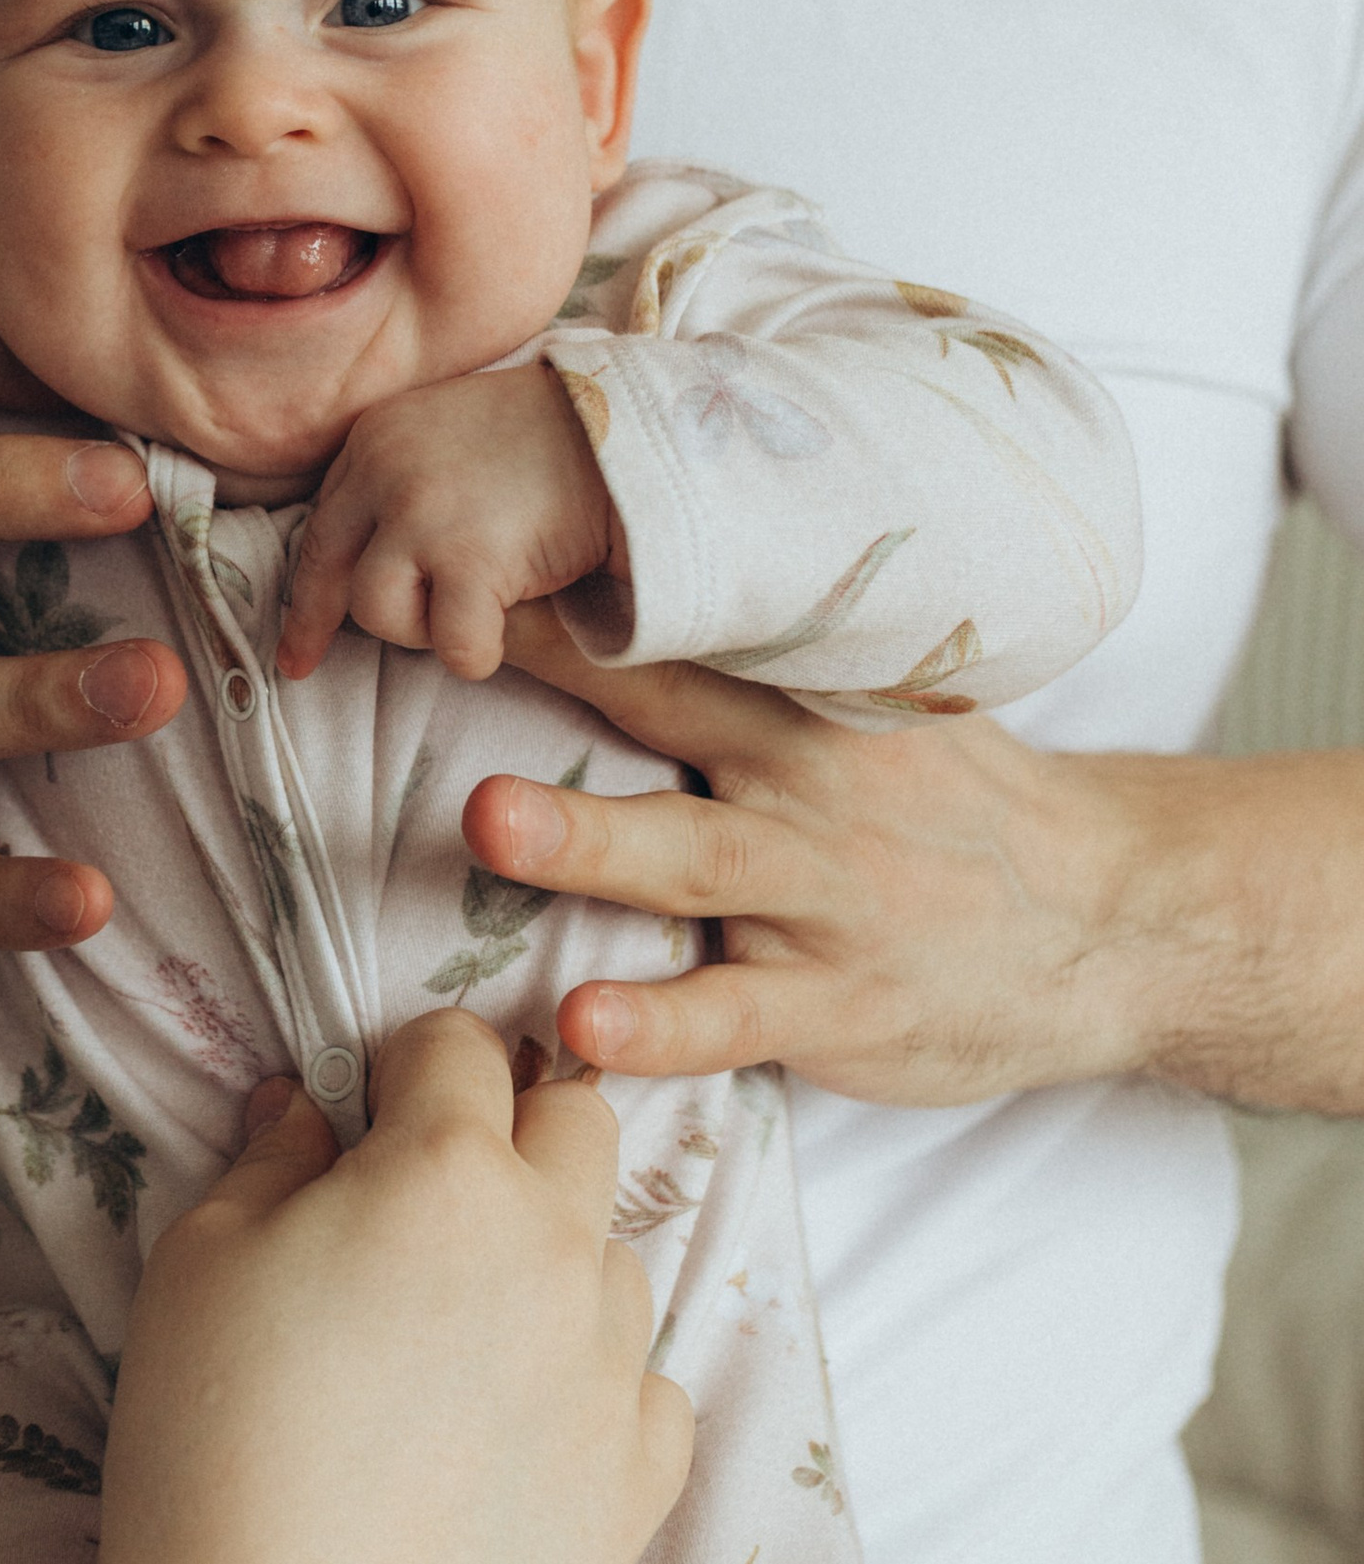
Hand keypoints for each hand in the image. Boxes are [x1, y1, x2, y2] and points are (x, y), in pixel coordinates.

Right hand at [99, 1020, 691, 1563]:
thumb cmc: (215, 1438)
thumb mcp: (199, 1260)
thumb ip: (269, 1159)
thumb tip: (305, 1109)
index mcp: (448, 1170)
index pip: (458, 1046)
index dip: (404, 1067)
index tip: (365, 1117)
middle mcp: (557, 1246)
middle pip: (580, 1121)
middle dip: (512, 1131)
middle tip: (428, 1208)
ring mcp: (614, 1364)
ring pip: (615, 1258)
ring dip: (553, 1265)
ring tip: (458, 1348)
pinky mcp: (644, 1476)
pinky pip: (647, 1386)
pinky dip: (591, 1389)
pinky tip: (510, 1436)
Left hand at [278, 367, 612, 683]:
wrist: (629, 434)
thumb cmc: (560, 439)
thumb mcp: (454, 431)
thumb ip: (404, 475)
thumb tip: (366, 550)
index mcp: (378, 435)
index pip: (323, 523)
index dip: (308, 582)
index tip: (295, 630)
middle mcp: (385, 469)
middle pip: (328, 570)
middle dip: (311, 626)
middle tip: (301, 665)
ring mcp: (422, 514)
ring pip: (376, 614)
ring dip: (424, 627)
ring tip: (474, 606)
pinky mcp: (468, 559)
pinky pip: (448, 645)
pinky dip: (477, 652)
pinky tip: (504, 628)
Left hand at [462, 606, 1150, 1101]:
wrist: (1111, 922)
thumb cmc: (953, 808)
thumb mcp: (876, 709)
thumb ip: (756, 661)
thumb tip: (614, 588)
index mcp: (804, 700)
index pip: (676, 624)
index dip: (569, 585)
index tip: (463, 536)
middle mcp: (809, 782)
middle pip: (672, 713)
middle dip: (564, 670)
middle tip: (452, 634)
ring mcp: (826, 896)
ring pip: (696, 862)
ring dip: (590, 843)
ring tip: (490, 822)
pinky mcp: (840, 1003)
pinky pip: (739, 1015)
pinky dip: (663, 1023)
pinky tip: (586, 1028)